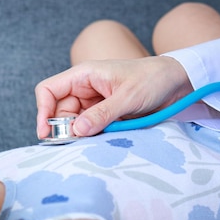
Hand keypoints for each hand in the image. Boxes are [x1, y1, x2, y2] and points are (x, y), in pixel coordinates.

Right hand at [35, 56, 192, 137]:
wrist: (177, 81)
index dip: (42, 111)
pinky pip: (89, 128)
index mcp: (84, 75)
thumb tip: (77, 131)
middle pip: (58, 111)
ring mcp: (93, 102)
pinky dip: (91, 136)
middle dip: (63, 129)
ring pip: (73, 123)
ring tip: (95, 141)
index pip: (48, 90)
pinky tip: (102, 140)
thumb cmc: (153, 79)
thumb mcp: (129, 97)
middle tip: (76, 144)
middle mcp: (84, 88)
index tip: (46, 133)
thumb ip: (103, 114)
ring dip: (79, 135)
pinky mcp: (103, 114)